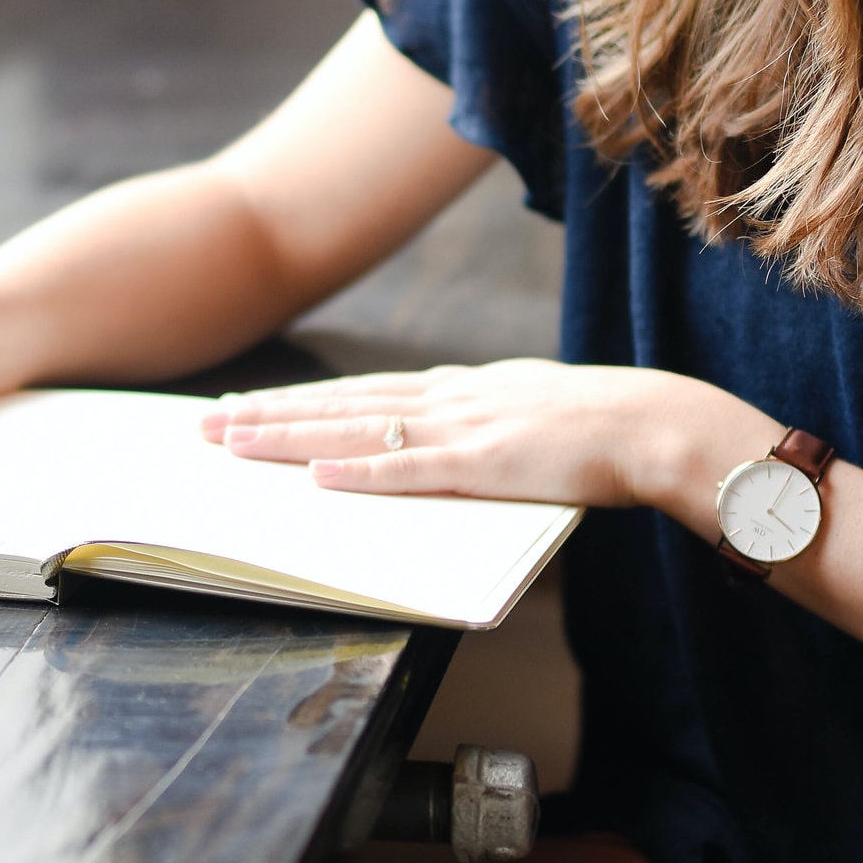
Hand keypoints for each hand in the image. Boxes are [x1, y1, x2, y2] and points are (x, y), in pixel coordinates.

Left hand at [201, 359, 754, 515]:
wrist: (656, 424)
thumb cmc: (603, 428)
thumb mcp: (529, 413)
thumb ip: (482, 423)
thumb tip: (446, 439)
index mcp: (460, 389)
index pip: (361, 392)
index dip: (299, 401)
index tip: (246, 407)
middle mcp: (450, 398)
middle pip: (340, 403)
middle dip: (268, 414)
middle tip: (205, 424)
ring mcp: (463, 429)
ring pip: (357, 429)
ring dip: (291, 437)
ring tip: (232, 442)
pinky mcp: (485, 464)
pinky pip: (409, 469)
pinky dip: (359, 470)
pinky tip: (314, 474)